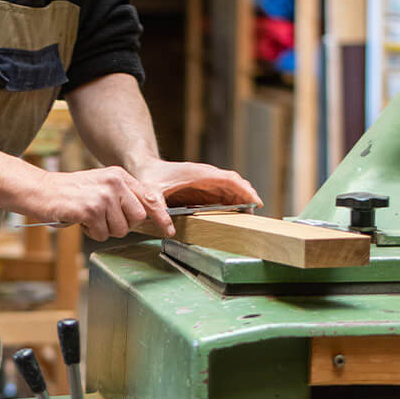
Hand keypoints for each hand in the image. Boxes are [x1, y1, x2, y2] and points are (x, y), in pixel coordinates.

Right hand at [31, 166, 170, 240]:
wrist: (40, 190)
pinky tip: (80, 219)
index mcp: (119, 175)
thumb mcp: (101, 185)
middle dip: (122, 225)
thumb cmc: (70, 192)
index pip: (148, 198)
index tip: (169, 230)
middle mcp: (114, 183)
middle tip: (104, 219)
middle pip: (136, 218)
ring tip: (89, 217)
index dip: (161, 216)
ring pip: (120, 229)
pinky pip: (102, 234)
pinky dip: (91, 232)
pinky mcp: (91, 210)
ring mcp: (103, 196)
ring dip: (104, 229)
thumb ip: (123, 196)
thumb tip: (145, 217)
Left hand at [132, 160, 262, 210]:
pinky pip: (223, 194)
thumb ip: (158, 211)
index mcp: (199, 174)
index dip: (244, 190)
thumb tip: (169, 231)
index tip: (255, 201)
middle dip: (247, 196)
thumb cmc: (148, 177)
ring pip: (231, 188)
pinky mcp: (203, 189)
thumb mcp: (150, 194)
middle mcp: (206, 176)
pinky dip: (232, 202)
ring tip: (249, 216)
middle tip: (255, 212)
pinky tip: (236, 214)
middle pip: (235, 183)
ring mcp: (206, 182)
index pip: (229, 179)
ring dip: (241, 200)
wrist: (144, 167)